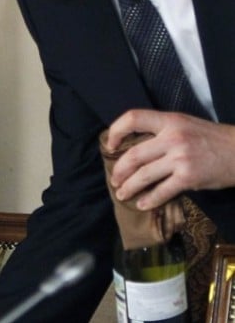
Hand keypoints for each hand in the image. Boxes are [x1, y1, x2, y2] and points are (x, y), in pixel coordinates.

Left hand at [105, 109, 234, 209]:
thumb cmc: (212, 139)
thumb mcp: (185, 125)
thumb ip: (162, 131)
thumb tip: (134, 145)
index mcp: (170, 121)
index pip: (133, 118)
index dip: (116, 131)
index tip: (110, 145)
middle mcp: (173, 138)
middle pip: (134, 155)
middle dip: (119, 170)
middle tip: (114, 180)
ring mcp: (181, 158)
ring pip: (143, 175)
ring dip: (129, 187)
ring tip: (122, 194)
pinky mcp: (188, 177)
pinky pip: (162, 191)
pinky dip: (149, 200)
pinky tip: (142, 204)